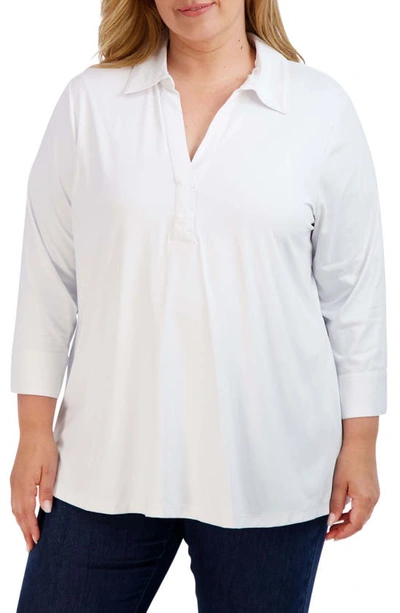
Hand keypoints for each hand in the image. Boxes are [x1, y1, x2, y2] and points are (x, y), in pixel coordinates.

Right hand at [10, 433, 58, 551]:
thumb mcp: (49, 470)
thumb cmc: (44, 449)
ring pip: (15, 509)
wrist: (33, 432)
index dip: (31, 529)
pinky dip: (19, 512)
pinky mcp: (15, 478)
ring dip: (21, 523)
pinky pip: (15, 501)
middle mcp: (15, 487)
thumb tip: (46, 510)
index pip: (27, 513)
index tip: (36, 541)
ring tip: (27, 535)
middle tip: (30, 547)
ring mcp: (14, 482)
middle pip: (19, 514)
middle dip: (24, 531)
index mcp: (23, 486)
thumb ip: (46, 491)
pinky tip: (23, 516)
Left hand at [325, 441, 379, 540]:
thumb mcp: (338, 483)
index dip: (342, 533)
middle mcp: (373, 499)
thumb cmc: (349, 460)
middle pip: (359, 523)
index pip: (355, 525)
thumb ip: (336, 504)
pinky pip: (364, 507)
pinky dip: (353, 513)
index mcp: (365, 500)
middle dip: (344, 530)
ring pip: (362, 516)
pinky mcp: (372, 489)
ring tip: (333, 525)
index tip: (330, 537)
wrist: (360, 443)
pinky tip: (342, 513)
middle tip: (329, 534)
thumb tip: (331, 522)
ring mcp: (374, 494)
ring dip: (348, 522)